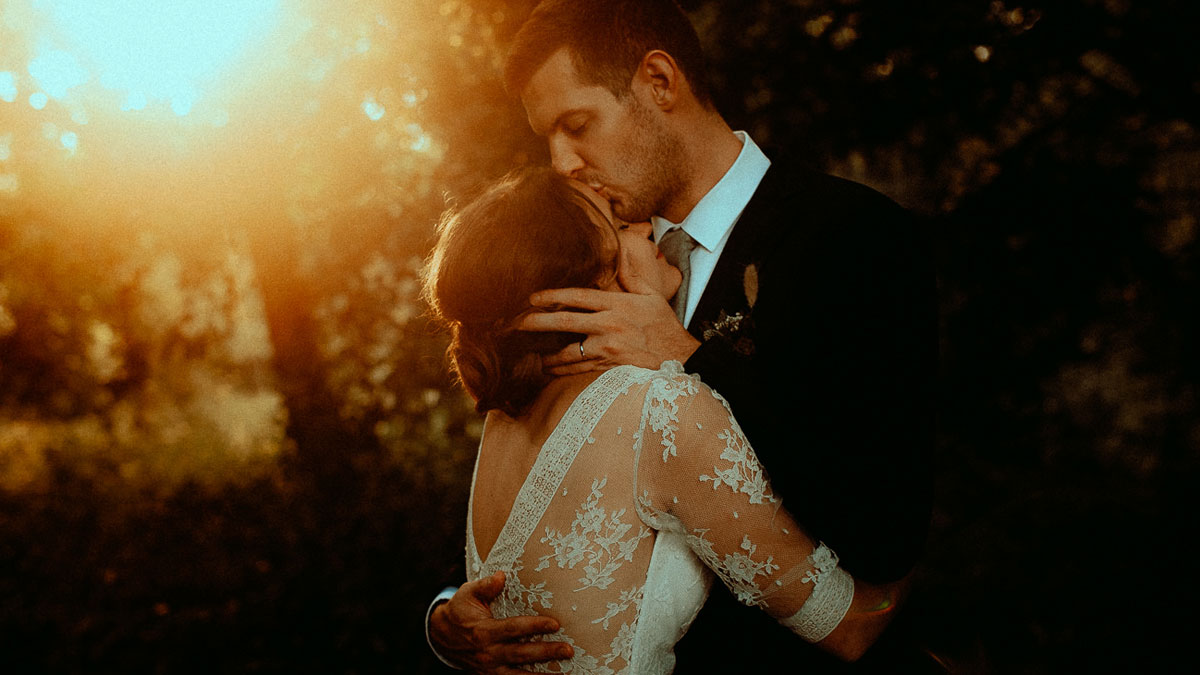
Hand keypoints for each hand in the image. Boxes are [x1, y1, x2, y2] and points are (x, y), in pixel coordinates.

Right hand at [429, 572, 571, 672]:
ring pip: (519, 674)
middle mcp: (488, 653)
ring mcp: (489, 668)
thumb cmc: (460, 610)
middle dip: (546, 652)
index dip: (534, 626)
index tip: (555, 624)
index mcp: (483, 631)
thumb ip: (485, 585)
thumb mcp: (468, 594)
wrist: (441, 636)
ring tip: (564, 674)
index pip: (513, 629)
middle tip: (568, 650)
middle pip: (521, 654)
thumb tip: (501, 576)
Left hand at [517, 262, 699, 375]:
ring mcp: (608, 348)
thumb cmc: (664, 326)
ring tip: (529, 352)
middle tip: (517, 324)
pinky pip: (579, 368)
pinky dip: (562, 369)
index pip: (578, 296)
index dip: (553, 296)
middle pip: (565, 322)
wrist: (681, 357)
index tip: (533, 297)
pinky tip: (549, 368)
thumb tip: (619, 251)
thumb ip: (630, 275)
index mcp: (617, 304)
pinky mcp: (609, 367)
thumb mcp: (651, 295)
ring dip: (546, 352)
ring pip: (568, 350)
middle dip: (538, 322)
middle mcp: (609, 325)